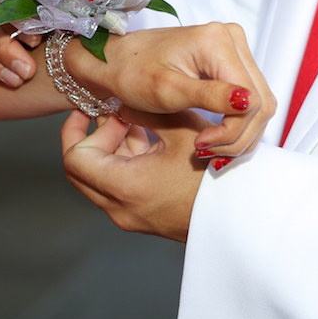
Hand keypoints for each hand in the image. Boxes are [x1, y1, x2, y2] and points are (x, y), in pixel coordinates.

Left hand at [61, 109, 209, 241]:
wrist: (242, 214)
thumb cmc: (215, 172)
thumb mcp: (181, 130)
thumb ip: (145, 112)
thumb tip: (123, 101)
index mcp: (123, 187)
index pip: (75, 157)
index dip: (82, 130)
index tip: (101, 111)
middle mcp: (119, 208)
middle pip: (79, 172)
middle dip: (88, 138)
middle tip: (105, 114)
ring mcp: (130, 216)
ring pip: (98, 179)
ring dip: (108, 149)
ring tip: (131, 121)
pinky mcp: (143, 216)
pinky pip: (117, 188)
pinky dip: (122, 162)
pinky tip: (146, 140)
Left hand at [79, 23, 276, 160]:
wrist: (117, 61)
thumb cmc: (132, 72)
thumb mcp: (168, 90)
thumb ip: (210, 96)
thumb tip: (249, 102)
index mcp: (216, 41)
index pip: (249, 98)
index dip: (232, 130)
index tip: (203, 146)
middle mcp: (231, 38)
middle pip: (260, 102)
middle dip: (238, 135)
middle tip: (208, 153)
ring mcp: (234, 48)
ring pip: (258, 103)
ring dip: (239, 132)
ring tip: (209, 148)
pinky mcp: (231, 61)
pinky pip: (248, 99)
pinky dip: (236, 123)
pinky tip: (215, 137)